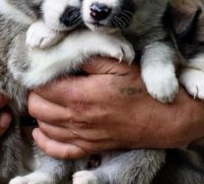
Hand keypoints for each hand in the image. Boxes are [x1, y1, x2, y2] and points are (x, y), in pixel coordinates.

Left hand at [29, 58, 203, 158]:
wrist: (166, 118)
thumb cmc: (143, 88)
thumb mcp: (118, 63)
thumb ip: (88, 57)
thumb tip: (63, 52)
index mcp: (80, 95)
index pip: (41, 87)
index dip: (39, 76)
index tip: (45, 69)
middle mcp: (77, 119)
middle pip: (37, 107)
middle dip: (37, 93)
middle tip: (47, 83)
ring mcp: (82, 136)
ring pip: (44, 127)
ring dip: (41, 113)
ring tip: (48, 100)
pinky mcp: (90, 147)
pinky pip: (58, 150)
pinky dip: (45, 141)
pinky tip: (42, 131)